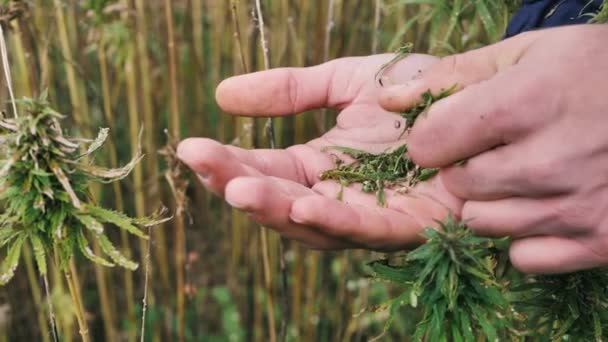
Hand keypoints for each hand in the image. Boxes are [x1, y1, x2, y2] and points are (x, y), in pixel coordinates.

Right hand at [178, 54, 462, 250]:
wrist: (480, 94)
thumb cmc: (415, 92)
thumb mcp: (344, 81)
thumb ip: (290, 91)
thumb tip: (220, 95)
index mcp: (318, 167)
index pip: (262, 171)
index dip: (226, 163)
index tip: (189, 147)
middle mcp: (337, 197)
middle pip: (278, 204)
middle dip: (240, 187)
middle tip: (204, 165)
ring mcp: (370, 216)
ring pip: (313, 226)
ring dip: (275, 211)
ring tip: (240, 190)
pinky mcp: (410, 225)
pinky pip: (368, 230)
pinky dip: (334, 222)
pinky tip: (302, 207)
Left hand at [379, 25, 607, 272]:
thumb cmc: (596, 71)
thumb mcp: (527, 53)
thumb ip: (451, 76)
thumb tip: (387, 99)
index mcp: (527, 103)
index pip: (430, 144)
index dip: (432, 136)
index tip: (450, 129)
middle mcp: (550, 161)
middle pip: (457, 185)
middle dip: (462, 167)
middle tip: (496, 149)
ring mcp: (577, 206)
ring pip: (484, 224)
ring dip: (490, 202)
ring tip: (522, 174)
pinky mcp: (601, 241)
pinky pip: (525, 256)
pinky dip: (526, 236)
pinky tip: (546, 205)